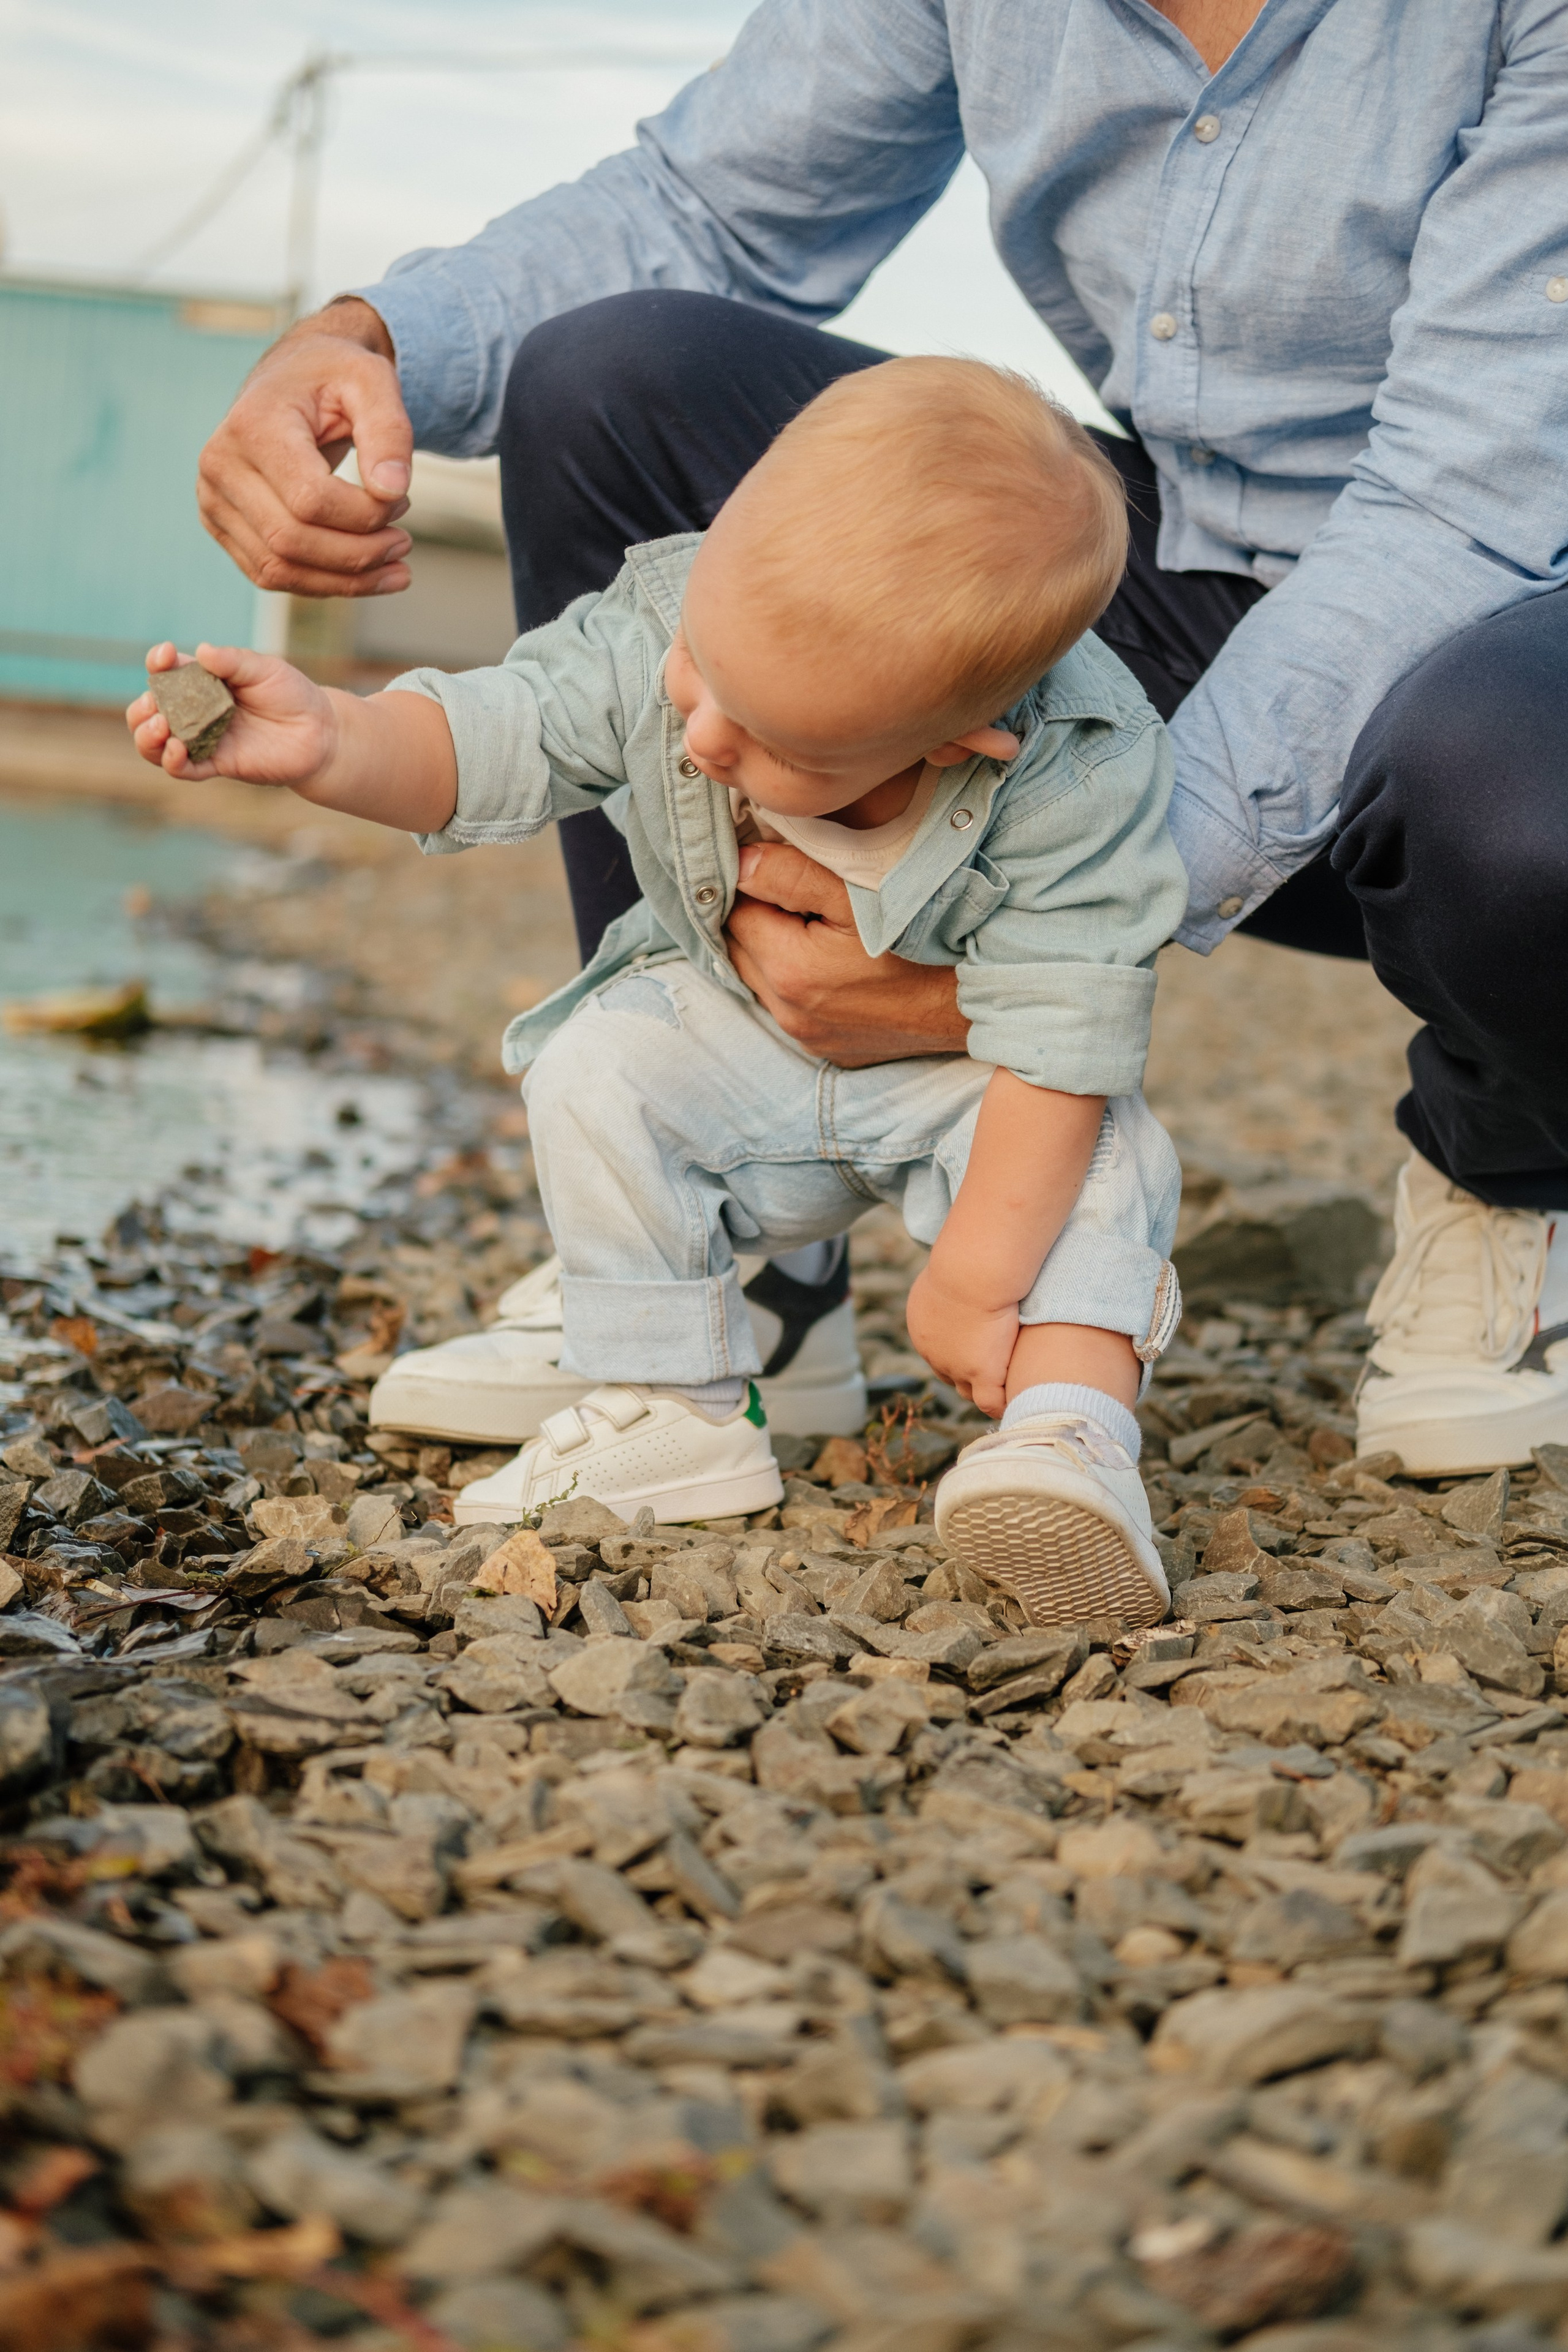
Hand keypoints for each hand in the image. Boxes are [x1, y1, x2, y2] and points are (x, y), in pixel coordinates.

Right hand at [127, 643, 336, 786]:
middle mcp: (196, 711)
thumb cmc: (291, 695)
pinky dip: (172, 761)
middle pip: (151, 712)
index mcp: (202, 682)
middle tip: (152, 704)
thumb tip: (203, 651)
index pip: (168, 672)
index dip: (159, 663)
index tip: (166, 656)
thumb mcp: (264, 669)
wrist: (319, 732)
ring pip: (157, 744)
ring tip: (160, 727)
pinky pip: (185, 769)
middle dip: (142, 708)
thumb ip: (233, 661)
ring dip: (147, 736)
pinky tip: (176, 749)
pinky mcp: (218, 764)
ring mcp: (204, 739)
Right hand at [197, 299, 414, 598]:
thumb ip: (389, 431)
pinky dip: (322, 584)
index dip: (365, 516)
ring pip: (279, 568)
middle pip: (291, 541)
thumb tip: (393, 491)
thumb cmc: (334, 377)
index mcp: (251, 426)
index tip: (403, 502)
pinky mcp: (221, 525)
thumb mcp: (371, 381)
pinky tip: (366, 575)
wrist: (294, 379)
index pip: (309, 499)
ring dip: (345, 580)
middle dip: (359, 554)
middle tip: (404, 542)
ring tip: (396, 566)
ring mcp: (213, 500)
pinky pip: (271, 574)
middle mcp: (220, 466)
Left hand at [724, 843, 967, 1066]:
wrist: (979, 996)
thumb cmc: (924, 936)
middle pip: (740, 950)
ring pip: (761, 981)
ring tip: (813, 925)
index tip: (776, 865)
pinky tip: (829, 963)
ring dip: (774, 951)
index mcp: (789, 970)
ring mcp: (809, 1036)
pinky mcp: (828, 1048)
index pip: (735, 913)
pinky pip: (790, 1008)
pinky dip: (796, 983)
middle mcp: (790, 1013)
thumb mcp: (858, 893)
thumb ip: (789, 874)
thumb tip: (738, 864)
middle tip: (795, 893)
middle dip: (757, 917)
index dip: (751, 884)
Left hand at [905, 1262, 1016, 1420]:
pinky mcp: (981, 1374)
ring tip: (1007, 1389)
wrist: (972, 1272)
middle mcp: (932, 1352)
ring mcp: (955, 1366)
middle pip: (949, 1374)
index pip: (939, 1351)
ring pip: (967, 1391)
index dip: (959, 1352)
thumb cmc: (966, 1260)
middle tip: (994, 1369)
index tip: (980, 1347)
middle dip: (968, 1374)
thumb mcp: (950, 1266)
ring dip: (984, 1390)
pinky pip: (991, 1402)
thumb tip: (962, 1267)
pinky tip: (1020, 1398)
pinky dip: (1003, 1403)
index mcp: (922, 1326)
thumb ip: (953, 1277)